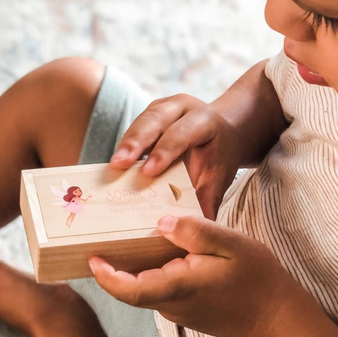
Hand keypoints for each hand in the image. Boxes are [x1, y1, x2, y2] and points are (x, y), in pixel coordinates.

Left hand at [89, 215, 295, 336]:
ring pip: (142, 287)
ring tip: (123, 236)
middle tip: (99, 237)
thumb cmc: (256, 280)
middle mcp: (171, 303)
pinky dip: (147, 269)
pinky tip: (154, 248)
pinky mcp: (182, 306)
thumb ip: (196, 232)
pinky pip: (156, 287)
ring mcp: (176, 308)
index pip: (131, 289)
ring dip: (129, 267)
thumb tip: (162, 223)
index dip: (107, 277)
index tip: (92, 258)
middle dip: (111, 267)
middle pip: (130, 288)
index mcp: (179, 287)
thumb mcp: (232, 245)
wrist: (273, 319)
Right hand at [110, 94, 241, 218]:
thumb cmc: (219, 156)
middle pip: (155, 120)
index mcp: (204, 120)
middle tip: (119, 164)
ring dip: (125, 144)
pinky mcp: (150, 113)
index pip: (182, 133)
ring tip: (113, 165)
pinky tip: (116, 164)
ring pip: (141, 121)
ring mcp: (164, 107)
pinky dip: (125, 145)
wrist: (224, 131)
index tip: (147, 172)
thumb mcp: (219, 176)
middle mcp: (183, 107)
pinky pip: (134, 127)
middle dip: (136, 142)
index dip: (164, 151)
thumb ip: (208, 200)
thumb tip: (197, 229)